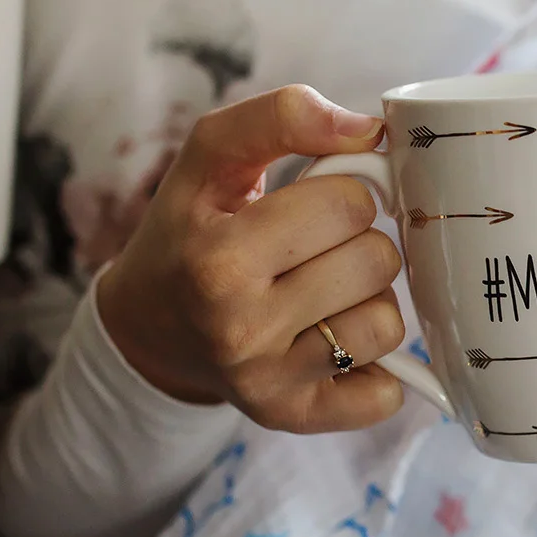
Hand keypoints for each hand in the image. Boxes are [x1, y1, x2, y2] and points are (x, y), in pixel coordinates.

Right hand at [94, 84, 407, 433]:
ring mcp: (268, 382)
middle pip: (377, 261)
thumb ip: (281, 118)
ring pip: (389, 324)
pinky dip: (375, 369)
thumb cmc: (189, 231)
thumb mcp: (210, 159)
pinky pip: (386, 396)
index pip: (351, 203)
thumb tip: (368, 129)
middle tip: (316, 251)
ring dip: (368, 302)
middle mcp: (240, 328)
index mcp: (219, 257)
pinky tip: (334, 344)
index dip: (344, 193)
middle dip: (358, 244)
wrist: (146, 327)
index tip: (315, 205)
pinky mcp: (292, 418)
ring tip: (323, 294)